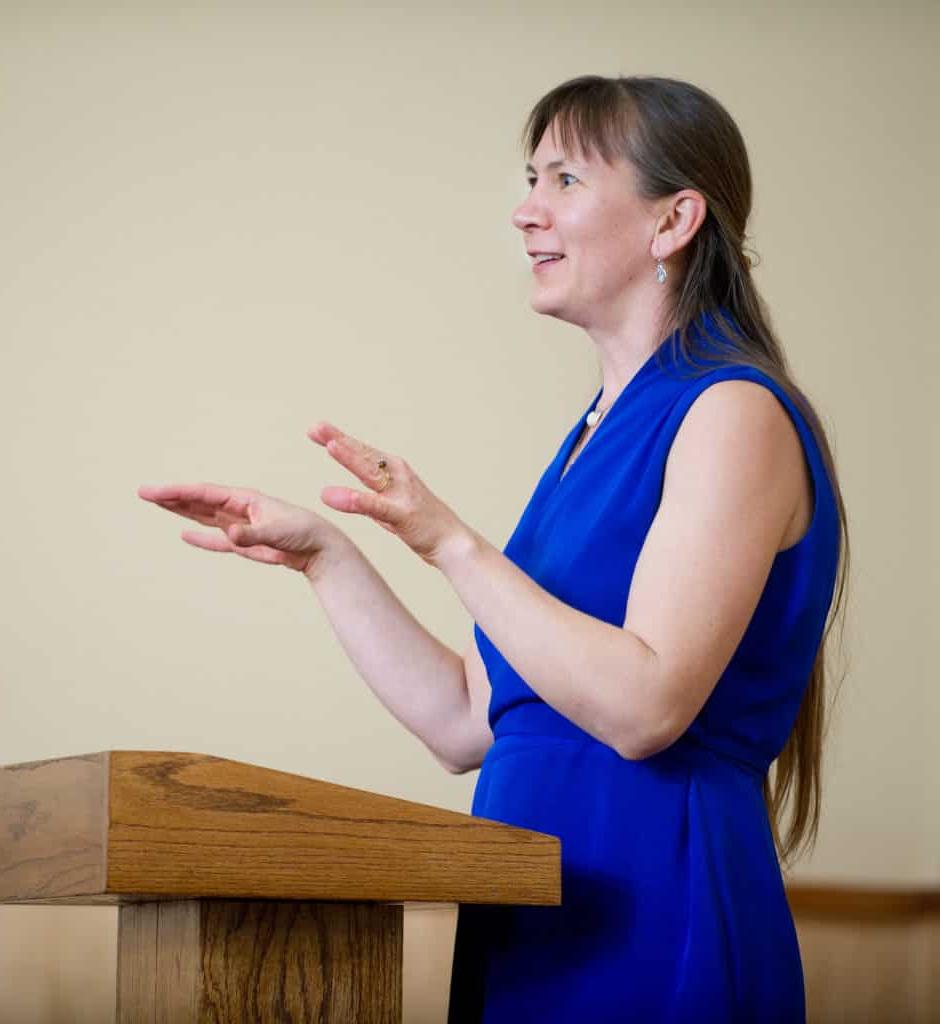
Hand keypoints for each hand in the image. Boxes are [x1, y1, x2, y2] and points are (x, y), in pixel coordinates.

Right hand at [137, 482, 346, 577]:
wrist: (320, 548)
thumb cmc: (304, 533)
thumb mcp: (278, 533)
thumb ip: (252, 535)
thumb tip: (229, 535)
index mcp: (245, 499)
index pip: (204, 493)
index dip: (177, 492)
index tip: (153, 492)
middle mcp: (239, 509)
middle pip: (199, 501)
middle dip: (172, 497)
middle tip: (143, 492)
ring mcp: (240, 526)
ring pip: (204, 517)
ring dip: (181, 511)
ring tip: (157, 503)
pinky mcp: (245, 544)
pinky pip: (217, 540)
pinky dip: (201, 538)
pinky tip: (184, 533)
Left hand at [308, 421, 472, 568]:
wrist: (453, 543)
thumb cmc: (421, 525)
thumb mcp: (387, 509)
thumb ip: (364, 498)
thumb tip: (332, 494)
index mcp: (394, 472)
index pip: (362, 452)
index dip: (339, 439)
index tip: (315, 430)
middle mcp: (398, 476)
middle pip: (364, 455)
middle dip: (340, 439)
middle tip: (316, 427)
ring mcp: (402, 494)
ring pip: (371, 473)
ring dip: (351, 458)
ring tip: (330, 447)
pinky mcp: (404, 515)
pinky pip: (377, 507)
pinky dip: (357, 499)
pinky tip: (335, 496)